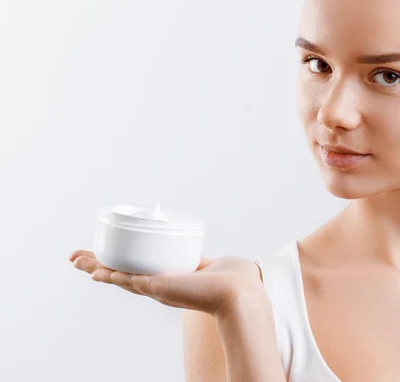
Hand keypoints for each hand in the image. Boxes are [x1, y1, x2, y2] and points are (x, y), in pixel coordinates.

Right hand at [69, 249, 264, 317]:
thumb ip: (198, 264)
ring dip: (96, 268)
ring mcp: (156, 288)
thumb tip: (204, 261)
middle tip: (74, 258)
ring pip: (117, 276)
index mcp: (165, 280)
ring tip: (76, 260)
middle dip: (95, 266)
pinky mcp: (159, 286)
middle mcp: (157, 287)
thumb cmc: (230, 280)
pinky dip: (111, 274)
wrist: (239, 292)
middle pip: (118, 274)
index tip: (98, 260)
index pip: (133, 271)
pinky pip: (129, 278)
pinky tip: (97, 270)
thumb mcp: (205, 266)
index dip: (114, 266)